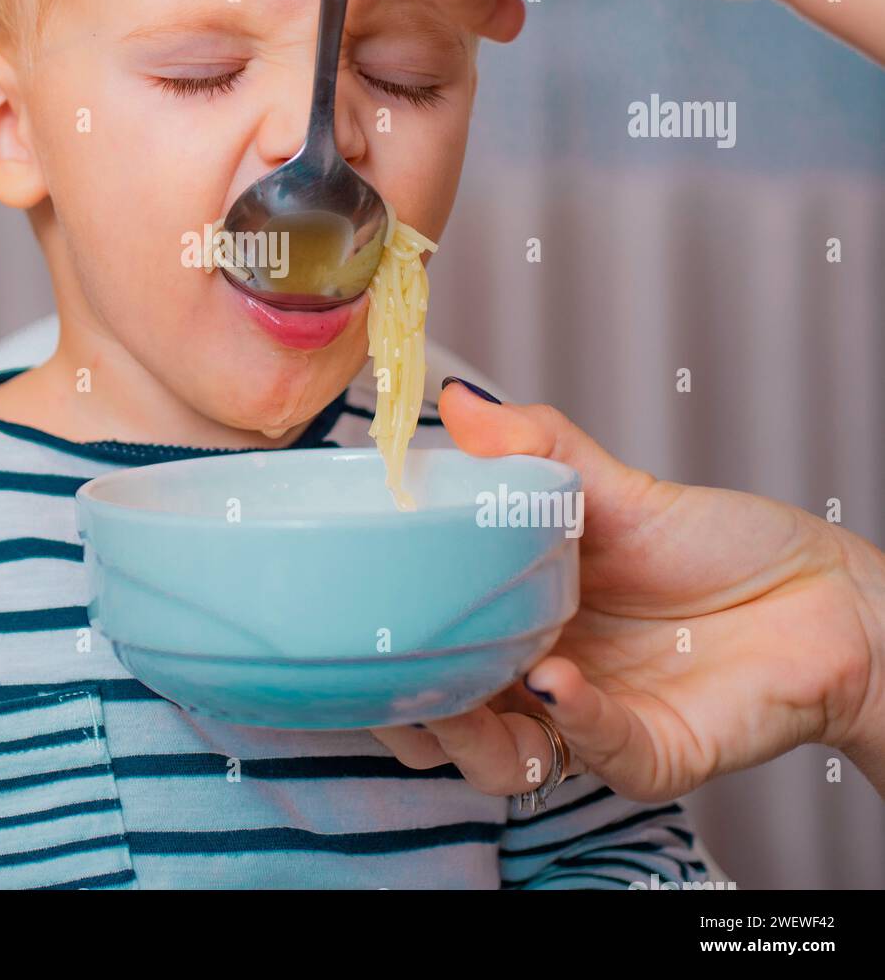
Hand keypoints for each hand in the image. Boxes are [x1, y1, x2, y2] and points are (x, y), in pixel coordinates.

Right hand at [369, 381, 884, 800]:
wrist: (820, 591)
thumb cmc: (713, 544)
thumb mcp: (612, 485)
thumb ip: (532, 446)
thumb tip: (455, 398)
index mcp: (516, 619)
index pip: (428, 648)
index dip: (379, 648)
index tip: (339, 613)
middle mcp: (540, 679)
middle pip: (446, 719)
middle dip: (405, 709)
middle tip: (379, 664)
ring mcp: (589, 722)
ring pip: (503, 759)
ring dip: (468, 733)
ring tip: (452, 691)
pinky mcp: (650, 755)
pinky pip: (593, 748)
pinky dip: (570, 714)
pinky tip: (556, 676)